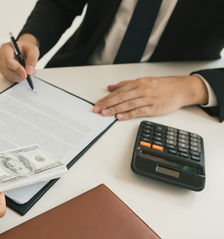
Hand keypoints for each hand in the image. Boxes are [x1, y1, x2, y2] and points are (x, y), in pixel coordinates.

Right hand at [0, 34, 38, 81]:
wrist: (23, 50)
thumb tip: (29, 71)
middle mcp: (0, 56)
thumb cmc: (25, 48)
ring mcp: (0, 64)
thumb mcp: (32, 50)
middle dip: (19, 74)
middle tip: (28, 75)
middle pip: (7, 69)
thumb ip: (32, 59)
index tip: (25, 74)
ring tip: (26, 73)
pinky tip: (22, 73)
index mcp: (6, 48)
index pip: (8, 60)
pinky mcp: (3, 71)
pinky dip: (17, 78)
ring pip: (8, 75)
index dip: (17, 68)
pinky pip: (9, 78)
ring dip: (19, 77)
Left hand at [92, 75, 208, 119]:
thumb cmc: (162, 86)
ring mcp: (148, 99)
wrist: (181, 89)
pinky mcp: (154, 108)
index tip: (97, 104)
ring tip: (105, 114)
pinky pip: (138, 111)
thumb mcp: (143, 81)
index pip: (118, 91)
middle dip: (107, 104)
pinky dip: (128, 114)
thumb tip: (110, 87)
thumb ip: (125, 85)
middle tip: (97, 110)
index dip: (106, 98)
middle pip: (121, 97)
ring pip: (128, 104)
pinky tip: (120, 117)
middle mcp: (142, 90)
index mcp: (138, 83)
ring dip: (115, 109)